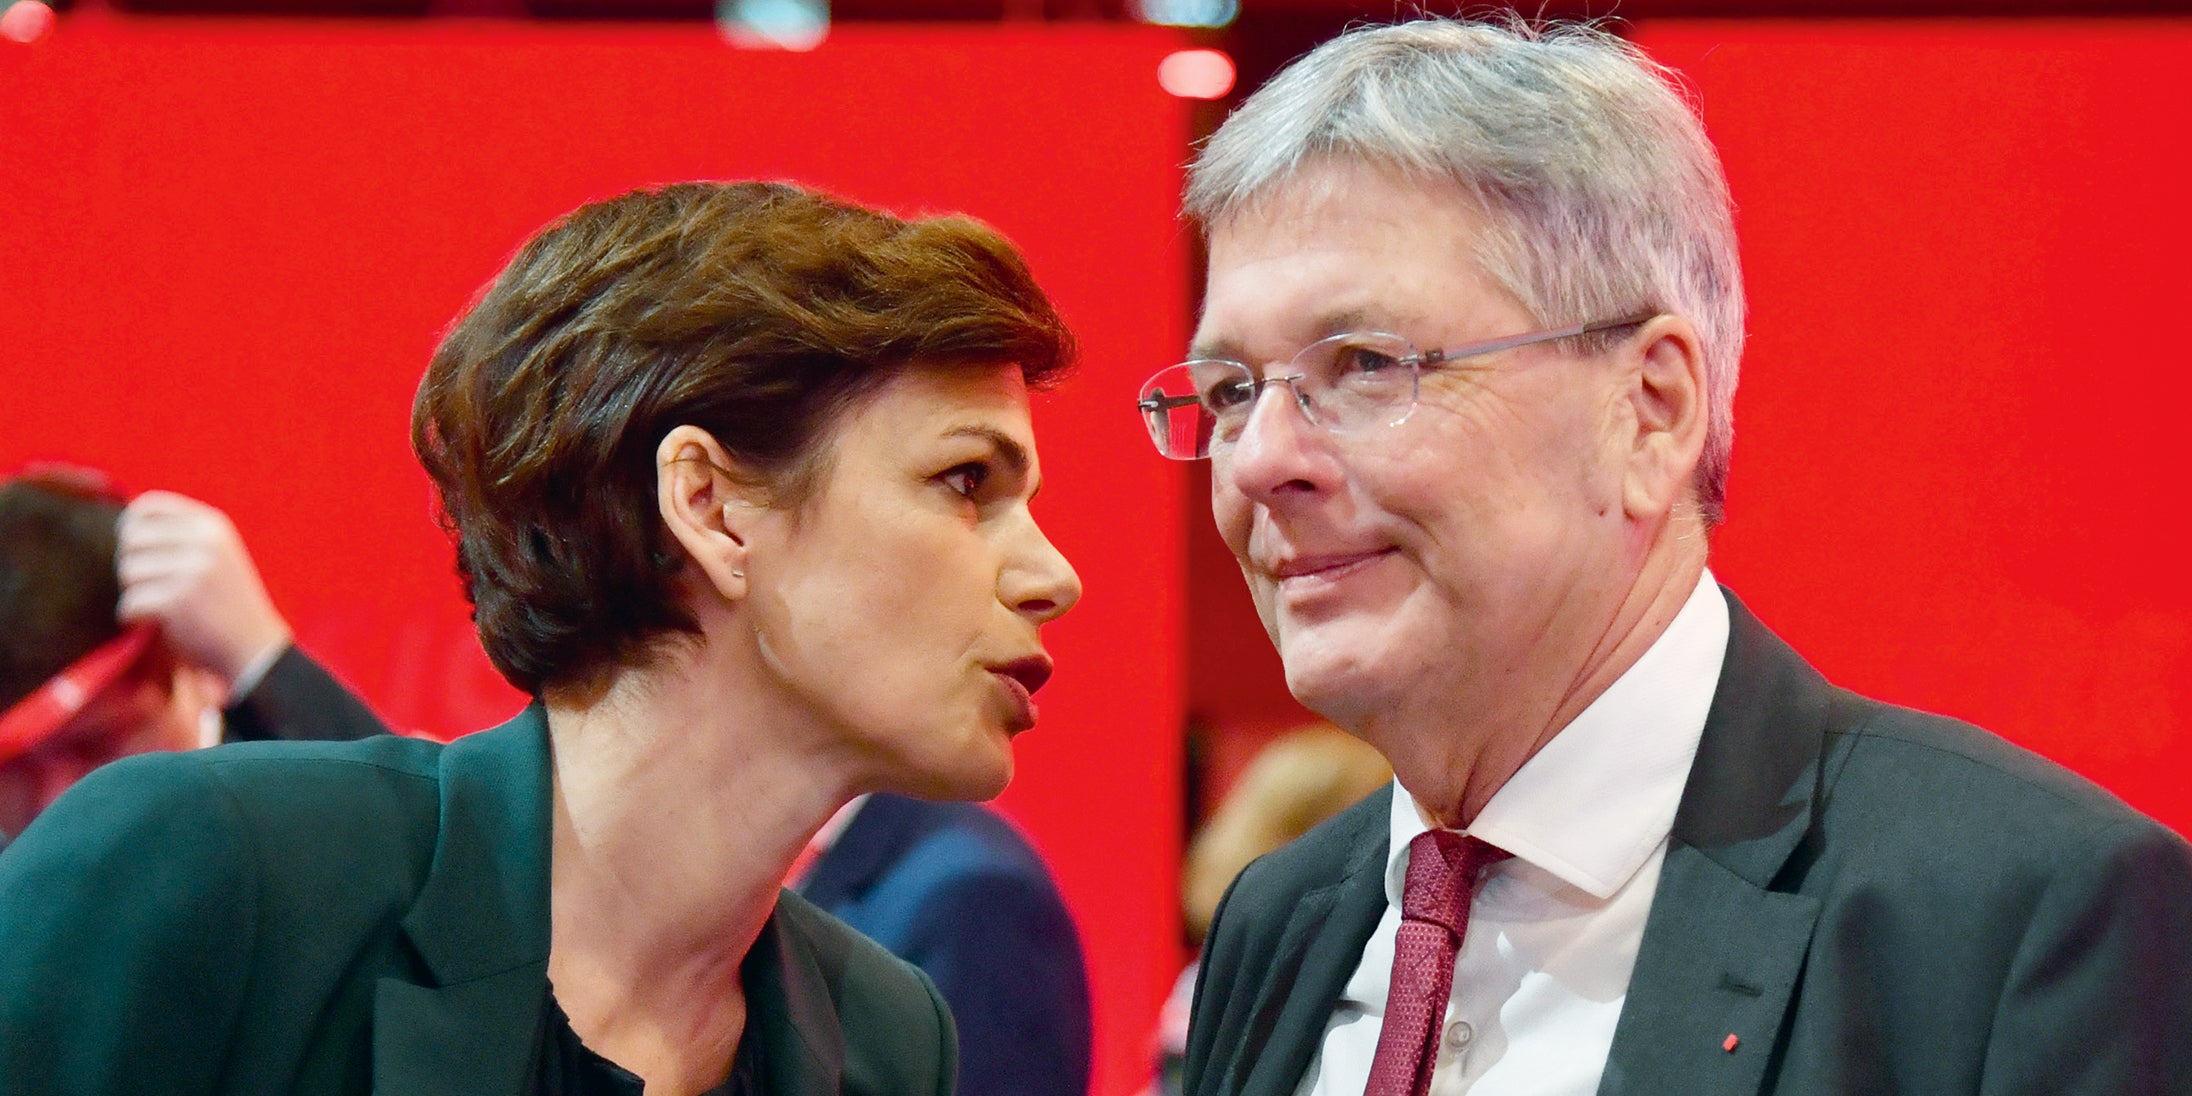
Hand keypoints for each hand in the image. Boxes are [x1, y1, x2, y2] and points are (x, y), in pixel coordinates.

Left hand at [115, 492, 291, 691]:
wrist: (254, 648)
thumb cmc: (226, 604)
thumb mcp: (217, 556)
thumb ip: (181, 537)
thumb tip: (125, 527)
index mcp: (213, 526)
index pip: (149, 506)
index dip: (130, 526)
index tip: (136, 550)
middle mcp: (205, 542)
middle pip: (131, 539)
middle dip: (131, 564)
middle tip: (147, 586)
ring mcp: (193, 571)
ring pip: (128, 572)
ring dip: (133, 593)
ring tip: (155, 607)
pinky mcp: (179, 601)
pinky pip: (130, 602)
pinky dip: (133, 617)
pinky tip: (152, 623)